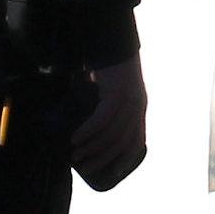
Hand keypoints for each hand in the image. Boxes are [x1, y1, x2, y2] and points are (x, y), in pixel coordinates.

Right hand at [70, 54, 147, 190]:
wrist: (111, 39)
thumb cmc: (106, 64)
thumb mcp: (109, 90)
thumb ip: (102, 106)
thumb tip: (82, 125)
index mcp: (138, 108)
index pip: (136, 142)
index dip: (124, 160)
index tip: (109, 174)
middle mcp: (137, 107)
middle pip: (122, 143)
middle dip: (103, 159)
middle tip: (84, 167)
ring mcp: (128, 100)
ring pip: (111, 134)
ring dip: (92, 147)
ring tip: (76, 155)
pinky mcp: (116, 93)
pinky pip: (102, 119)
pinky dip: (88, 131)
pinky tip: (75, 138)